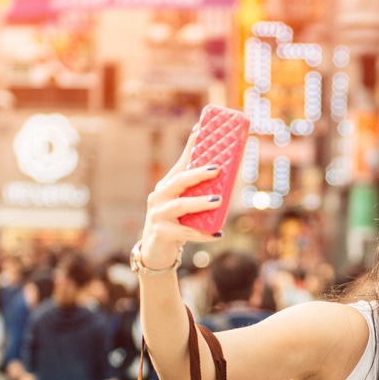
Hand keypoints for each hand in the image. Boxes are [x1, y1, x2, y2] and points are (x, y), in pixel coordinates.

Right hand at [138, 127, 224, 269]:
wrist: (155, 250)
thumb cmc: (175, 222)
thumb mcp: (185, 203)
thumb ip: (199, 191)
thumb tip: (223, 172)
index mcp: (167, 185)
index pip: (181, 162)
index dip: (191, 145)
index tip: (202, 129)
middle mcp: (159, 196)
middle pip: (179, 180)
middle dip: (198, 173)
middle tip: (218, 169)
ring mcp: (158, 214)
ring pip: (181, 205)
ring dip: (200, 202)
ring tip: (218, 200)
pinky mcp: (162, 232)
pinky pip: (186, 232)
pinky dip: (203, 234)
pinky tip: (217, 234)